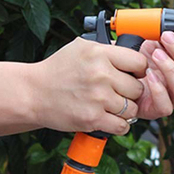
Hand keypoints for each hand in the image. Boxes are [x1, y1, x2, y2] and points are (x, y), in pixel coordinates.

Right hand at [32, 38, 146, 134]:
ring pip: (131, 108)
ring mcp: (97, 98)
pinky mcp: (92, 119)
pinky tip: (110, 117)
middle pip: (138, 88)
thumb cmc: (59, 69)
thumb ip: (109, 49)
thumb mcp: (82, 47)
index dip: (140, 70)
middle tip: (119, 91)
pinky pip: (122, 125)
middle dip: (131, 91)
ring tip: (112, 104)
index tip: (134, 74)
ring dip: (125, 109)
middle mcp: (101, 74)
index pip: (140, 62)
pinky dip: (119, 124)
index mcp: (100, 54)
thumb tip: (135, 49)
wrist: (33, 93)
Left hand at [136, 22, 173, 119]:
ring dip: (172, 70)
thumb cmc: (137, 58)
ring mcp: (172, 98)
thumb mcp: (149, 40)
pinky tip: (149, 75)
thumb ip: (162, 31)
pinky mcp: (157, 110)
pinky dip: (159, 89)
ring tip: (156, 54)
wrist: (116, 76)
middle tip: (166, 37)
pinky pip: (165, 106)